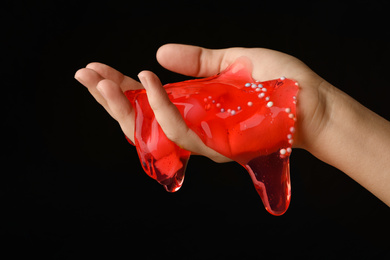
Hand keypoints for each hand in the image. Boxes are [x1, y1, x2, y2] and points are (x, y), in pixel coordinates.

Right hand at [74, 44, 330, 161]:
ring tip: (100, 79)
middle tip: (85, 74)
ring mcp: (202, 137)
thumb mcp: (232, 60)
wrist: (311, 100)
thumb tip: (160, 51)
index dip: (119, 87)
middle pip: (141, 119)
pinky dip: (158, 106)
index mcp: (192, 104)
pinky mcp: (215, 144)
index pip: (147, 100)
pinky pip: (179, 130)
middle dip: (109, 99)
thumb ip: (198, 60)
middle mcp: (192, 123)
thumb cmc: (277, 83)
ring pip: (150, 130)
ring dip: (122, 104)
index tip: (96, 69)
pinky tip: (144, 79)